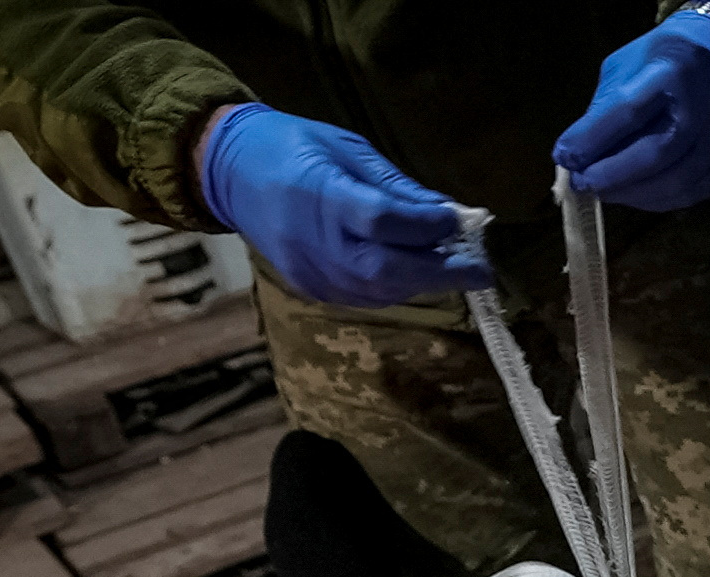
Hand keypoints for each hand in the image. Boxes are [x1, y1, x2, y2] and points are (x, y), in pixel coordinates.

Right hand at [198, 104, 484, 308]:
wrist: (228, 171)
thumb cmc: (294, 147)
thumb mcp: (348, 150)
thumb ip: (397, 188)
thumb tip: (449, 214)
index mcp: (321, 194)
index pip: (382, 220)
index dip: (426, 227)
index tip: (459, 222)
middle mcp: (315, 241)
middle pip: (387, 270)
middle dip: (440, 273)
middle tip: (481, 270)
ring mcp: (311, 271)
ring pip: (380, 290)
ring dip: (423, 281)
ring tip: (453, 267)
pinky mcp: (311, 288)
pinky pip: (365, 296)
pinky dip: (397, 286)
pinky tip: (414, 271)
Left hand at [555, 9, 709, 211]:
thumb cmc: (661, 62)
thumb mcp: (626, 67)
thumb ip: (606, 109)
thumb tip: (580, 155)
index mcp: (673, 72)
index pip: (629, 112)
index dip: (593, 139)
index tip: (563, 157)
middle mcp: (704, 109)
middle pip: (656, 154)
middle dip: (612, 174)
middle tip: (582, 183)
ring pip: (675, 182)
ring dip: (632, 193)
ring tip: (603, 192)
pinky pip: (690, 195)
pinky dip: (656, 200)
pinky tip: (633, 195)